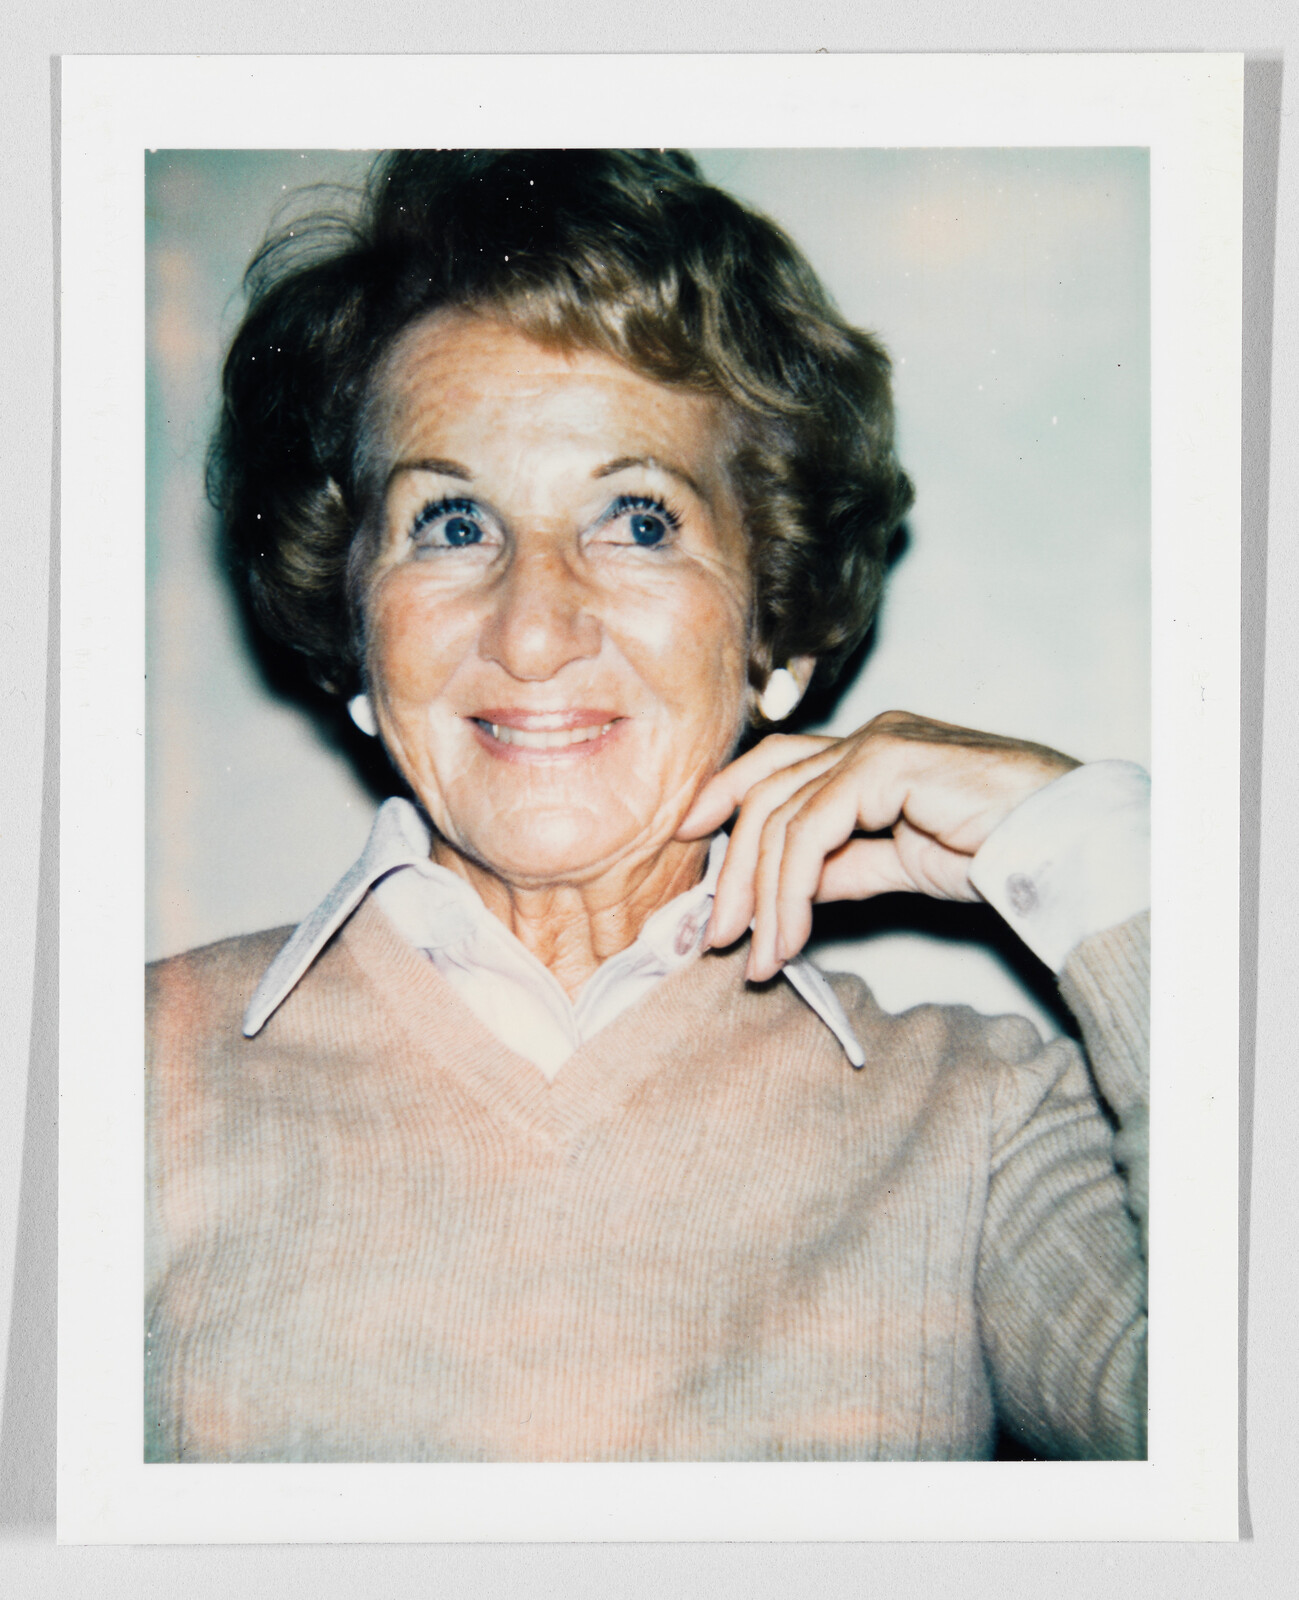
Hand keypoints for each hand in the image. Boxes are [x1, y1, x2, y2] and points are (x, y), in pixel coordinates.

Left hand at [677, 711, 1077, 981]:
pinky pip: (810, 830)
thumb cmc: (1000, 849)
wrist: (1063, 844)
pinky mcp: (887, 764)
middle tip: (720, 934)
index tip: (690, 837)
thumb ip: (843, 867)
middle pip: (766, 787)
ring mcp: (876, 745)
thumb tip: (784, 888)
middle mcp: (867, 738)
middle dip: (733, 865)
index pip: (777, 764)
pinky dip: (789, 889)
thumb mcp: (900, 863)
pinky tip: (789, 936)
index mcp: (870, 752)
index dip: (726, 794)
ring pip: (781, 813)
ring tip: (758, 956)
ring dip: (759, 893)